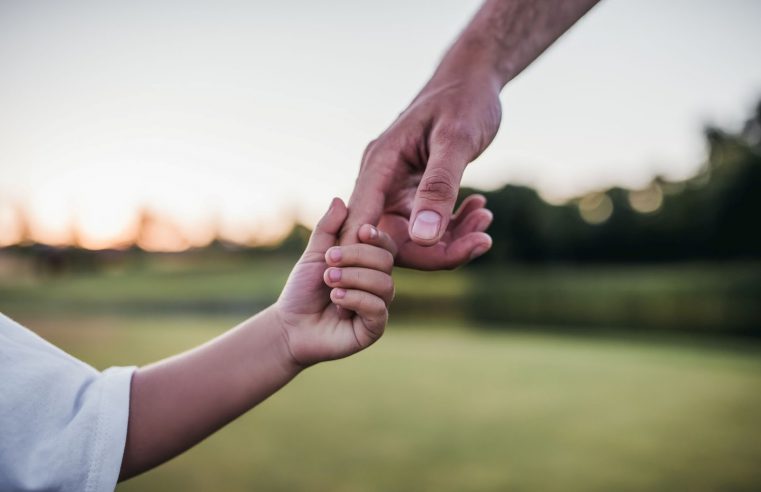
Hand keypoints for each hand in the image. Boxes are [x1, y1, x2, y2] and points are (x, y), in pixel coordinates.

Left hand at [275, 198, 395, 366]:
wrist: (290, 326)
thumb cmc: (303, 290)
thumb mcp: (314, 255)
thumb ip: (327, 229)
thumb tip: (339, 200)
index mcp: (368, 265)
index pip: (386, 245)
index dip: (377, 236)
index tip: (360, 231)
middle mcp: (378, 284)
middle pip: (386, 261)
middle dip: (356, 257)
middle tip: (329, 262)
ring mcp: (378, 306)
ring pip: (384, 284)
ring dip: (353, 278)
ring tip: (329, 282)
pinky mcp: (374, 328)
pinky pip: (377, 308)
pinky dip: (355, 299)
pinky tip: (336, 300)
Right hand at [342, 73, 500, 269]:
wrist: (473, 79)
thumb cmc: (463, 100)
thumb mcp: (456, 141)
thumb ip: (439, 187)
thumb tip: (424, 238)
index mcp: (379, 166)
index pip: (362, 224)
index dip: (378, 255)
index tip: (424, 265)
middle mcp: (380, 181)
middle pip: (390, 240)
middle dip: (435, 251)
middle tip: (481, 241)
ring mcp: (396, 188)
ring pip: (412, 237)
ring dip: (451, 239)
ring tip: (486, 220)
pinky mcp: (414, 192)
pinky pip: (427, 225)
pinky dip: (454, 226)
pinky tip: (481, 210)